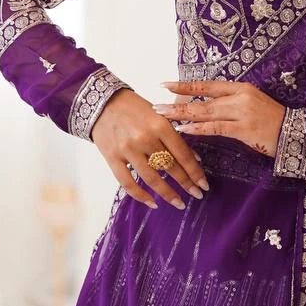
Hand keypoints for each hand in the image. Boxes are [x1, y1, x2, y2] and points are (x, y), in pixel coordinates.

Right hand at [90, 87, 209, 210]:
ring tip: (179, 203)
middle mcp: (144, 138)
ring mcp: (127, 150)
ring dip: (168, 194)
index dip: (195, 172)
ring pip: (152, 178)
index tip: (204, 184)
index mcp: (159, 124)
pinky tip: (152, 203)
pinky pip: (127, 183)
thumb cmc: (134, 107)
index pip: (182, 154)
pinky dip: (141, 195)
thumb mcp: (158, 115)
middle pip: (170, 167)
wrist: (102, 102)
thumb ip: (174, 135)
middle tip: (197, 195)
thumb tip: (194, 158)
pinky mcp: (112, 158)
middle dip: (187, 184)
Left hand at [152, 79, 284, 158]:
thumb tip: (205, 107)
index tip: (164, 84)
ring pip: (205, 113)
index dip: (185, 85)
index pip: (206, 85)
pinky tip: (184, 130)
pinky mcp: (244, 129)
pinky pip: (216, 128)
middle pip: (202, 100)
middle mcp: (239, 96)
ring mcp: (242, 112)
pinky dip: (199, 129)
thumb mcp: (252, 104)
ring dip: (182, 115)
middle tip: (156, 105)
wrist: (297, 132)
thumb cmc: (273, 120)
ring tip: (164, 117)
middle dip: (177, 103)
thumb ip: (231, 103)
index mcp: (241, 87)